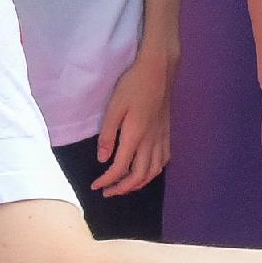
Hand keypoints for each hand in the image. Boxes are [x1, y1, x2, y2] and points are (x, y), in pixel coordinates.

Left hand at [93, 48, 176, 195]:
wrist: (158, 70)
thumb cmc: (132, 85)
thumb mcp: (114, 107)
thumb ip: (107, 135)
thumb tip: (102, 159)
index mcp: (135, 136)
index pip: (120, 167)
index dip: (107, 180)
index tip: (95, 185)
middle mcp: (151, 142)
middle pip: (139, 176)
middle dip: (122, 188)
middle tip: (107, 192)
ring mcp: (161, 138)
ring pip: (153, 171)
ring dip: (138, 184)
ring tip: (124, 186)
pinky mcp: (167, 133)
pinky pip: (163, 161)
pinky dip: (153, 172)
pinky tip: (145, 170)